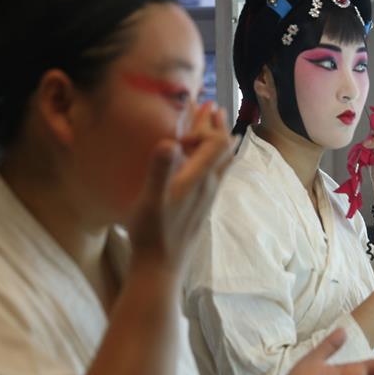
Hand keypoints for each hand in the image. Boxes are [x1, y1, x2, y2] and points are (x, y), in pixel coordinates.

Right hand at [129, 101, 233, 263]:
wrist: (161, 268)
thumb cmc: (152, 233)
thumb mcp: (150, 200)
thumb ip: (159, 170)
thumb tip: (170, 141)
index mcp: (199, 180)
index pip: (216, 143)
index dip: (206, 127)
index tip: (188, 123)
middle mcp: (210, 186)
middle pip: (223, 150)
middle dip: (218, 127)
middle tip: (214, 107)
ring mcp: (208, 198)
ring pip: (222, 163)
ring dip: (219, 141)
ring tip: (221, 127)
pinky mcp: (203, 207)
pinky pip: (217, 175)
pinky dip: (215, 159)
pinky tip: (212, 163)